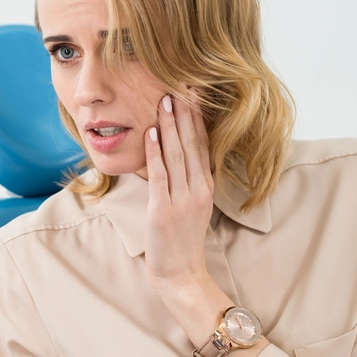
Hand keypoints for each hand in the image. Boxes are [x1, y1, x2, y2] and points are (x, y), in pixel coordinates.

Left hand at [144, 87, 215, 293]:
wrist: (181, 273)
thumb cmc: (182, 239)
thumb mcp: (192, 204)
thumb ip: (188, 179)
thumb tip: (177, 151)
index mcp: (205, 186)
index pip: (203, 143)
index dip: (198, 116)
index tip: (193, 91)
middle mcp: (197, 189)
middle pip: (191, 143)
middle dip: (185, 112)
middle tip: (180, 83)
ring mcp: (181, 200)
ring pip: (176, 155)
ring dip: (170, 125)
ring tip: (165, 100)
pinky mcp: (162, 211)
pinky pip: (159, 176)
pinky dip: (155, 153)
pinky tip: (151, 132)